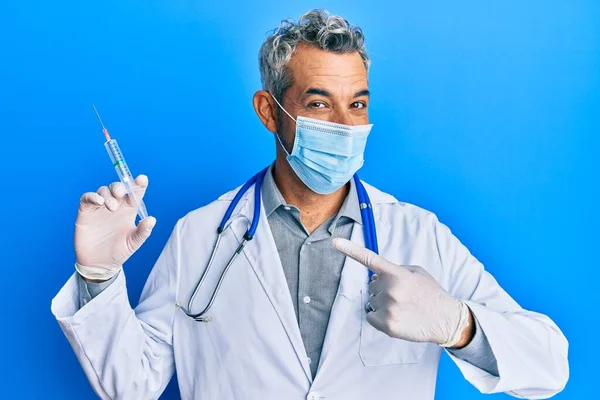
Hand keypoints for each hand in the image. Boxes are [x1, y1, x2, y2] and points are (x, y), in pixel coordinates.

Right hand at [74, 175, 155, 281]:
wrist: (99, 264)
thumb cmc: (119, 252)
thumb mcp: (133, 243)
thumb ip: (143, 232)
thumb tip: (152, 219)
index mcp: (129, 211)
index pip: (135, 193)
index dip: (139, 184)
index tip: (143, 179)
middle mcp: (115, 206)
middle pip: (117, 188)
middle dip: (119, 186)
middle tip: (121, 194)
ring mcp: (100, 208)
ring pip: (103, 190)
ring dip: (108, 194)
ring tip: (111, 206)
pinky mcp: (86, 212)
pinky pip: (87, 198)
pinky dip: (92, 196)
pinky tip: (99, 202)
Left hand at [332, 238, 471, 346]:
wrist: (447, 319)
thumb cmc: (431, 294)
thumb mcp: (417, 273)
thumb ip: (395, 270)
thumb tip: (374, 277)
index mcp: (397, 274)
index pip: (370, 259)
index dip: (351, 250)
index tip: (335, 242)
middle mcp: (390, 290)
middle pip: (372, 285)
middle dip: (384, 288)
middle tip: (403, 295)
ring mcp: (388, 308)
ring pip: (372, 301)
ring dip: (383, 303)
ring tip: (404, 307)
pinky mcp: (387, 325)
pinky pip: (371, 317)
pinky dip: (380, 318)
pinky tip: (398, 317)